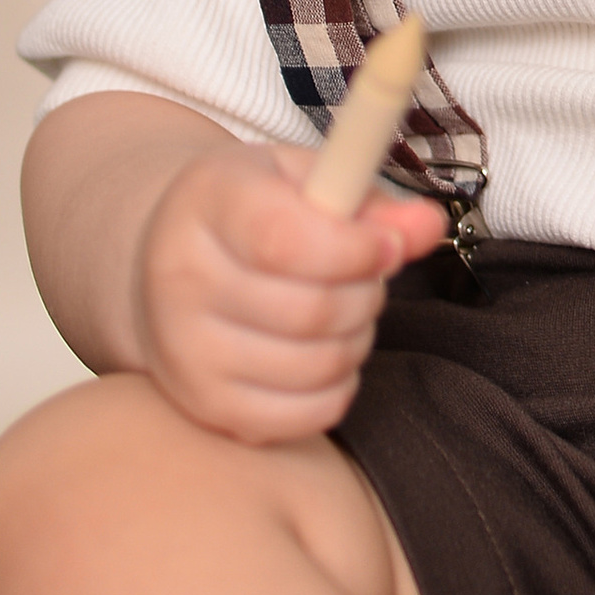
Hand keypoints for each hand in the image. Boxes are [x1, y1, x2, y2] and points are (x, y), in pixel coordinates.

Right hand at [128, 138, 449, 443]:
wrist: (166, 260)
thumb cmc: (252, 214)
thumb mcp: (307, 180)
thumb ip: (372, 203)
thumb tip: (427, 226)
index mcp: (209, 200)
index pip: (285, 241)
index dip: (356, 249)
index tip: (387, 246)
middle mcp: (181, 276)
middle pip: (311, 310)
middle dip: (368, 294)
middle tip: (368, 276)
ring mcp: (185, 348)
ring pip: (315, 365)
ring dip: (357, 339)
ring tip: (346, 312)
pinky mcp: (203, 403)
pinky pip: (304, 414)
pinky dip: (337, 387)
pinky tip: (326, 351)